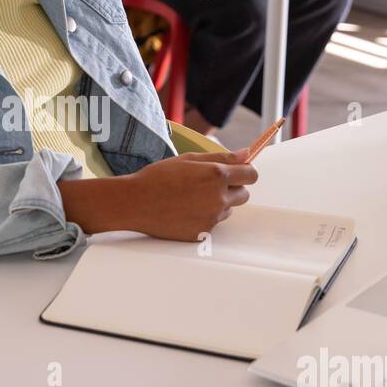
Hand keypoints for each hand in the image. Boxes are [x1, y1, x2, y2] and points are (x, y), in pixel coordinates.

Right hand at [120, 149, 257, 238]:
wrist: (135, 203)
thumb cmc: (158, 177)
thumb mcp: (189, 159)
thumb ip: (221, 156)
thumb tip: (246, 153)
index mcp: (217, 175)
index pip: (251, 174)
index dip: (244, 171)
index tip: (237, 172)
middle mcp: (218, 198)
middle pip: (244, 194)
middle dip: (232, 188)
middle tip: (208, 184)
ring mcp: (211, 218)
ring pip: (227, 209)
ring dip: (217, 203)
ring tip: (191, 197)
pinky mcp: (203, 233)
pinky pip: (213, 222)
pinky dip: (204, 216)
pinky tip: (184, 210)